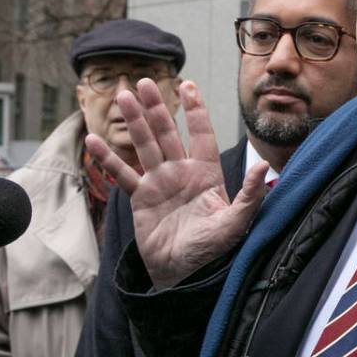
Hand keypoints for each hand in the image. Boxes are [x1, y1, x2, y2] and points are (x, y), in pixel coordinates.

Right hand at [86, 79, 268, 289]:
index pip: (202, 134)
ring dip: (133, 122)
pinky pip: (122, 174)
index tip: (187, 85)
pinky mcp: (140, 199)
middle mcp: (181, 172)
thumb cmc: (212, 250)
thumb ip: (249, 195)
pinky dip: (108, 158)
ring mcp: (159, 183)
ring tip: (122, 96)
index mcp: (206, 174)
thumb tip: (263, 166)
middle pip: (167, 133)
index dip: (195, 111)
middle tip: (144, 82)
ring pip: (144, 145)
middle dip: (156, 108)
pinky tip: (93, 140)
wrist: (183, 274)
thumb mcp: (236, 223)